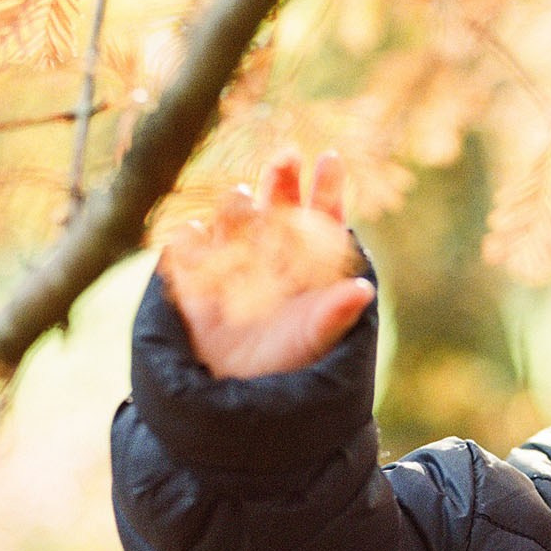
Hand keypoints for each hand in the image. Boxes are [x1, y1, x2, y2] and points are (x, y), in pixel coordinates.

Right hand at [157, 149, 375, 379]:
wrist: (241, 394)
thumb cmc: (291, 366)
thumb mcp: (318, 341)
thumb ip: (336, 314)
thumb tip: (363, 291)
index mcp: (308, 263)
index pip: (321, 218)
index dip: (326, 189)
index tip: (330, 159)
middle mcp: (271, 254)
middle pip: (278, 208)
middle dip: (282, 182)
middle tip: (287, 156)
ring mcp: (231, 262)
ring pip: (233, 222)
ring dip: (237, 209)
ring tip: (242, 198)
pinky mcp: (194, 280)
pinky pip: (187, 254)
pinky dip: (188, 244)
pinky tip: (191, 236)